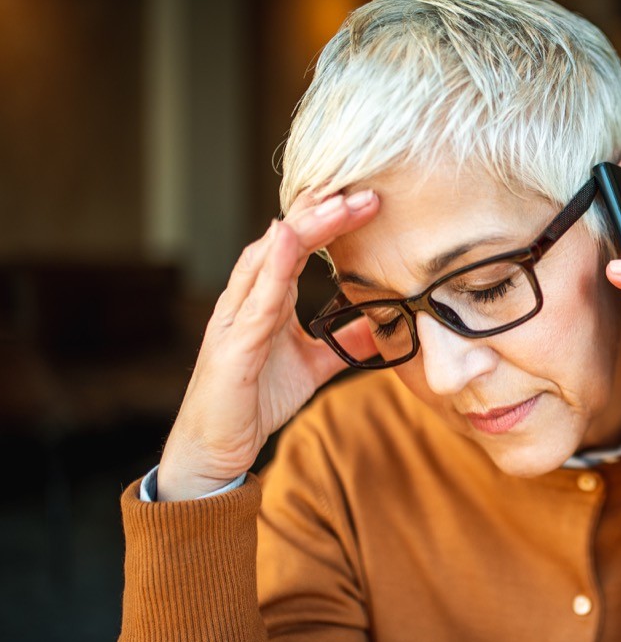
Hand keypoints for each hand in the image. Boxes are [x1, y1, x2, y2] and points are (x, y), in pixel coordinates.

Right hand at [157, 189, 380, 500]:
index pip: (299, 246)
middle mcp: (246, 300)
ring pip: (267, 259)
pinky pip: (255, 301)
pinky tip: (287, 239)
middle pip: (284, 241)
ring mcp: (235, 320)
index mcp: (265, 299)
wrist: (215, 448)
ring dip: (304, 229)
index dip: (330, 221)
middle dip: (323, 213)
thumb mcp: (313, 367)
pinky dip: (272, 267)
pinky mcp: (232, 348)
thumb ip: (344, 343)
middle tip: (364, 192)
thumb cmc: (254, 401)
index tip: (368, 200)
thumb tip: (384, 325)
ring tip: (336, 203)